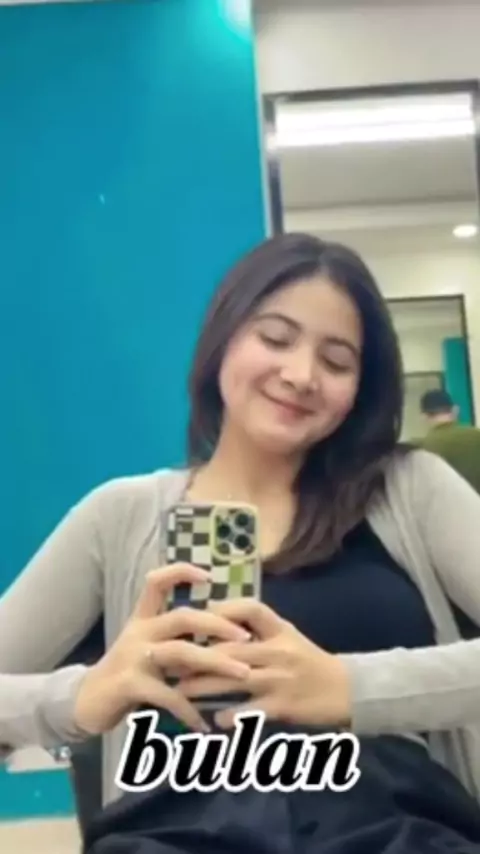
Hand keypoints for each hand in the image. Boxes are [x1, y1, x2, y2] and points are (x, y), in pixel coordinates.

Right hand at [73, 565, 250, 735]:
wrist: (86, 703)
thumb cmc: (127, 673)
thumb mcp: (148, 650)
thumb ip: (177, 640)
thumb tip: (221, 637)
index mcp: (143, 619)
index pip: (157, 582)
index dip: (180, 572)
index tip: (209, 576)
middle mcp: (139, 632)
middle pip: (182, 617)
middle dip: (218, 624)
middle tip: (246, 637)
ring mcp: (133, 657)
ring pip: (181, 652)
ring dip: (216, 663)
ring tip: (243, 675)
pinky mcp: (129, 684)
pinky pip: (168, 695)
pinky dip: (189, 709)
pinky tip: (203, 723)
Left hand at [177, 598, 350, 729]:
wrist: (346, 689)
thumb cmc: (310, 661)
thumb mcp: (288, 636)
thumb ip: (258, 629)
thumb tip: (217, 621)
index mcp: (279, 629)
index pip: (250, 609)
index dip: (223, 610)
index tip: (196, 616)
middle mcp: (277, 651)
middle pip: (230, 648)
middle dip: (196, 654)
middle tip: (167, 660)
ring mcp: (279, 678)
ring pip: (234, 679)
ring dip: (202, 686)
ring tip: (178, 691)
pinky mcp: (283, 706)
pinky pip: (251, 711)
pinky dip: (231, 716)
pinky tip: (213, 721)